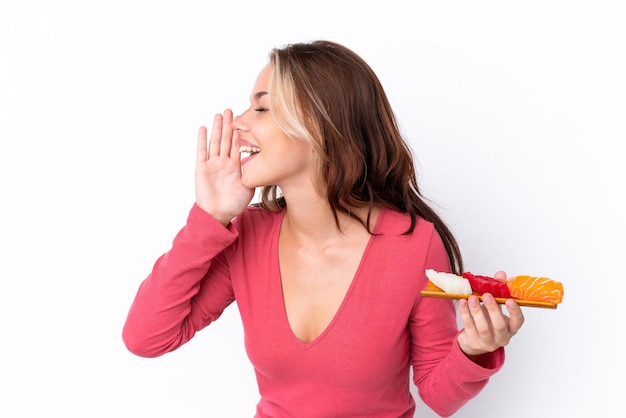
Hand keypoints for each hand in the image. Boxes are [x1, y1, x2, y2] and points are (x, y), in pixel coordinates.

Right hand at [195, 109, 254, 224]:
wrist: (218, 214)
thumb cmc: (233, 204)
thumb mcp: (248, 188)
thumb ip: (253, 175)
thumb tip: (263, 165)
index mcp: (235, 166)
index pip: (238, 145)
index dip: (240, 132)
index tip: (244, 120)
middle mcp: (223, 162)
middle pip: (226, 139)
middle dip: (229, 125)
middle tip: (231, 111)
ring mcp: (212, 164)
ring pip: (215, 142)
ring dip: (217, 128)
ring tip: (219, 115)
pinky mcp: (202, 168)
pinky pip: (202, 152)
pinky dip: (202, 140)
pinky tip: (203, 128)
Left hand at [457, 271, 524, 356]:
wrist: (475, 340)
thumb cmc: (488, 320)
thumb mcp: (495, 307)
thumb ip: (498, 291)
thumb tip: (500, 274)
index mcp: (511, 328)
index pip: (518, 321)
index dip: (515, 311)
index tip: (509, 300)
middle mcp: (502, 337)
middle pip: (499, 325)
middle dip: (493, 309)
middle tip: (487, 295)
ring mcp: (488, 342)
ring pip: (483, 328)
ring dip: (477, 311)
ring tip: (472, 298)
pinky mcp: (474, 343)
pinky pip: (469, 327)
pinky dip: (465, 313)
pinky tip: (462, 302)